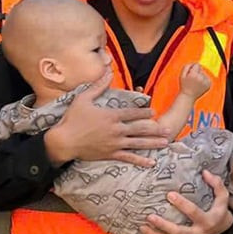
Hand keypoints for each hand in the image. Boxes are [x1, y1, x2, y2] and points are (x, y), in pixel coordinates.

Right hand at [44, 70, 167, 165]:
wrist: (63, 141)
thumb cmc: (72, 119)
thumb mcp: (83, 99)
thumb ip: (98, 86)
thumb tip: (108, 71)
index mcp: (111, 116)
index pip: (132, 113)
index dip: (144, 112)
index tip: (154, 112)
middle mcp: (116, 130)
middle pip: (140, 129)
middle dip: (155, 129)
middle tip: (169, 129)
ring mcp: (115, 144)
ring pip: (138, 143)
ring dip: (153, 143)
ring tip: (166, 142)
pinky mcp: (111, 155)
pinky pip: (129, 158)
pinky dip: (141, 160)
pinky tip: (151, 162)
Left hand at [138, 172, 232, 233]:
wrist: (221, 229)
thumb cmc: (219, 211)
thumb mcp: (223, 197)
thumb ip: (216, 184)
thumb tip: (205, 173)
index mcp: (207, 221)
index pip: (193, 212)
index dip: (181, 204)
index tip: (169, 194)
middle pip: (178, 232)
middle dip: (162, 225)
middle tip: (150, 216)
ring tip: (143, 226)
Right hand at [179, 62, 212, 98]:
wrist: (188, 96)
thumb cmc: (184, 86)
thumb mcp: (182, 74)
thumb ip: (187, 66)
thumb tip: (194, 62)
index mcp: (194, 75)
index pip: (197, 64)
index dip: (192, 68)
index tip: (190, 73)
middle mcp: (201, 78)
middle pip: (201, 69)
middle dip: (197, 72)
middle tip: (192, 79)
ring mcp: (206, 82)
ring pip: (204, 73)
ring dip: (200, 76)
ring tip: (195, 83)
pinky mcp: (209, 84)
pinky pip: (207, 77)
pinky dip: (204, 80)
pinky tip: (199, 84)